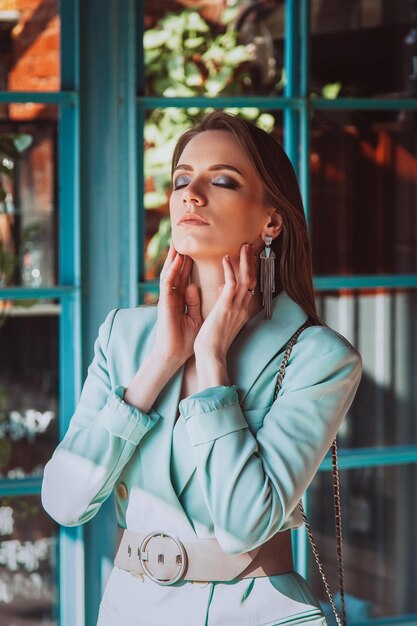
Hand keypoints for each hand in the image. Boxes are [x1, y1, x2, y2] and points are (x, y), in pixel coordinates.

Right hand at [153, 241, 202, 362]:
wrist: (174, 353)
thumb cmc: (185, 339)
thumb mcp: (195, 317)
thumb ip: (194, 301)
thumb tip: (194, 286)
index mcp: (181, 299)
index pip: (185, 276)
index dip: (189, 263)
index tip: (195, 249)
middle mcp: (173, 296)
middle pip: (177, 271)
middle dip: (180, 256)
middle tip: (182, 238)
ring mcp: (168, 298)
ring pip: (170, 273)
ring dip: (173, 258)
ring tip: (176, 242)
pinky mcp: (165, 302)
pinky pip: (168, 283)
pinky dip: (172, 271)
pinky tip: (176, 260)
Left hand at [193, 243, 256, 361]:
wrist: (211, 355)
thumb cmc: (213, 340)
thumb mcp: (221, 317)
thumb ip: (224, 302)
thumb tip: (222, 287)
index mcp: (242, 311)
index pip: (250, 287)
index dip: (251, 271)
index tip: (249, 259)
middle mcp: (243, 308)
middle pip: (252, 280)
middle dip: (252, 263)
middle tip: (249, 247)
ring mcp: (236, 307)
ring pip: (245, 279)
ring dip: (244, 262)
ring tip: (243, 247)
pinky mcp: (226, 307)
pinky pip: (231, 284)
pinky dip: (229, 270)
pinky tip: (225, 259)